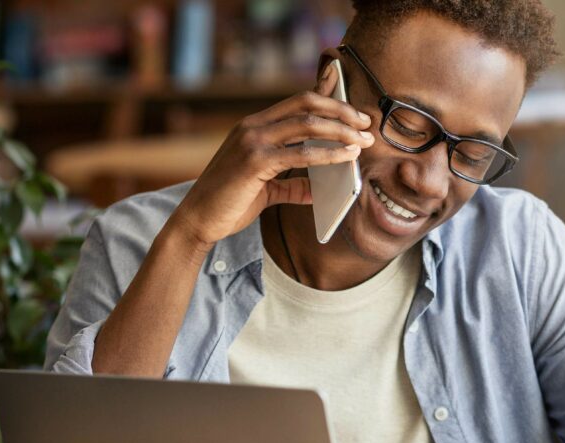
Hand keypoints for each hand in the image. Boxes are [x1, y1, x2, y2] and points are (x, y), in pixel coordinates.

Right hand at [167, 61, 375, 249]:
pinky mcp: (255, 161)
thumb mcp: (265, 189)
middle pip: (306, 104)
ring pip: (307, 124)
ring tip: (364, 141)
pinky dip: (329, 154)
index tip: (355, 112)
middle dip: (342, 111)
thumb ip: (291, 185)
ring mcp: (252, 141)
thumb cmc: (228, 204)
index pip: (297, 102)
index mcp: (253, 125)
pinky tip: (347, 158)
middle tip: (366, 124)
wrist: (197, 220)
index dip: (329, 101)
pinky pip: (301, 153)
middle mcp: (252, 126)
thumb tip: (318, 190)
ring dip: (342, 131)